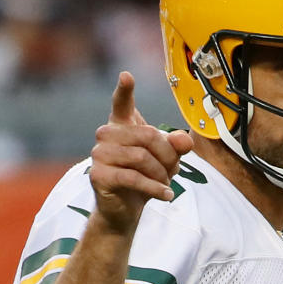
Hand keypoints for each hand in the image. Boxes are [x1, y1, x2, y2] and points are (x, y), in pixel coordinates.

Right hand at [89, 71, 193, 233]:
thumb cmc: (145, 176)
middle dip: (168, 156)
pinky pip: (134, 178)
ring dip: (162, 173)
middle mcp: (107, 135)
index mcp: (121, 125)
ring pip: (142, 157)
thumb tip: (184, 140)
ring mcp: (99, 154)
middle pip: (148, 136)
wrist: (126, 208)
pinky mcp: (98, 174)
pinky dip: (154, 188)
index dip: (124, 90)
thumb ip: (176, 146)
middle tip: (173, 171)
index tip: (127, 75)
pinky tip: (166, 195)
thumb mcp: (167, 159)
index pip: (122, 103)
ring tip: (166, 183)